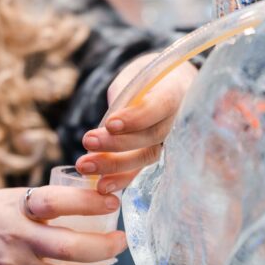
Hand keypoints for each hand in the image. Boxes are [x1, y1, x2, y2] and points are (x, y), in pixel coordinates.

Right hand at [0, 186, 126, 264]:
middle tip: (120, 241)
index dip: (89, 202)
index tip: (112, 201)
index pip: (57, 202)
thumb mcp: (11, 198)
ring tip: (100, 260)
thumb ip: (44, 202)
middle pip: (69, 247)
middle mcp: (16, 237)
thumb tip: (87, 201)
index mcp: (17, 207)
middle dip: (103, 246)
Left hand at [75, 56, 196, 193]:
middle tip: (88, 141)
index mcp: (176, 92)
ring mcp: (169, 141)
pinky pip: (141, 169)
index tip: (110, 124)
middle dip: (117, 143)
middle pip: (151, 136)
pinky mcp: (155, 154)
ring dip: (113, 164)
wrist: (165, 86)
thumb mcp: (136, 78)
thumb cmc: (147, 79)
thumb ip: (126, 98)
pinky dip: (120, 179)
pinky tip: (100, 186)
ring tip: (86, 166)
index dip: (136, 118)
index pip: (159, 107)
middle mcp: (179, 120)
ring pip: (145, 156)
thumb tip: (109, 127)